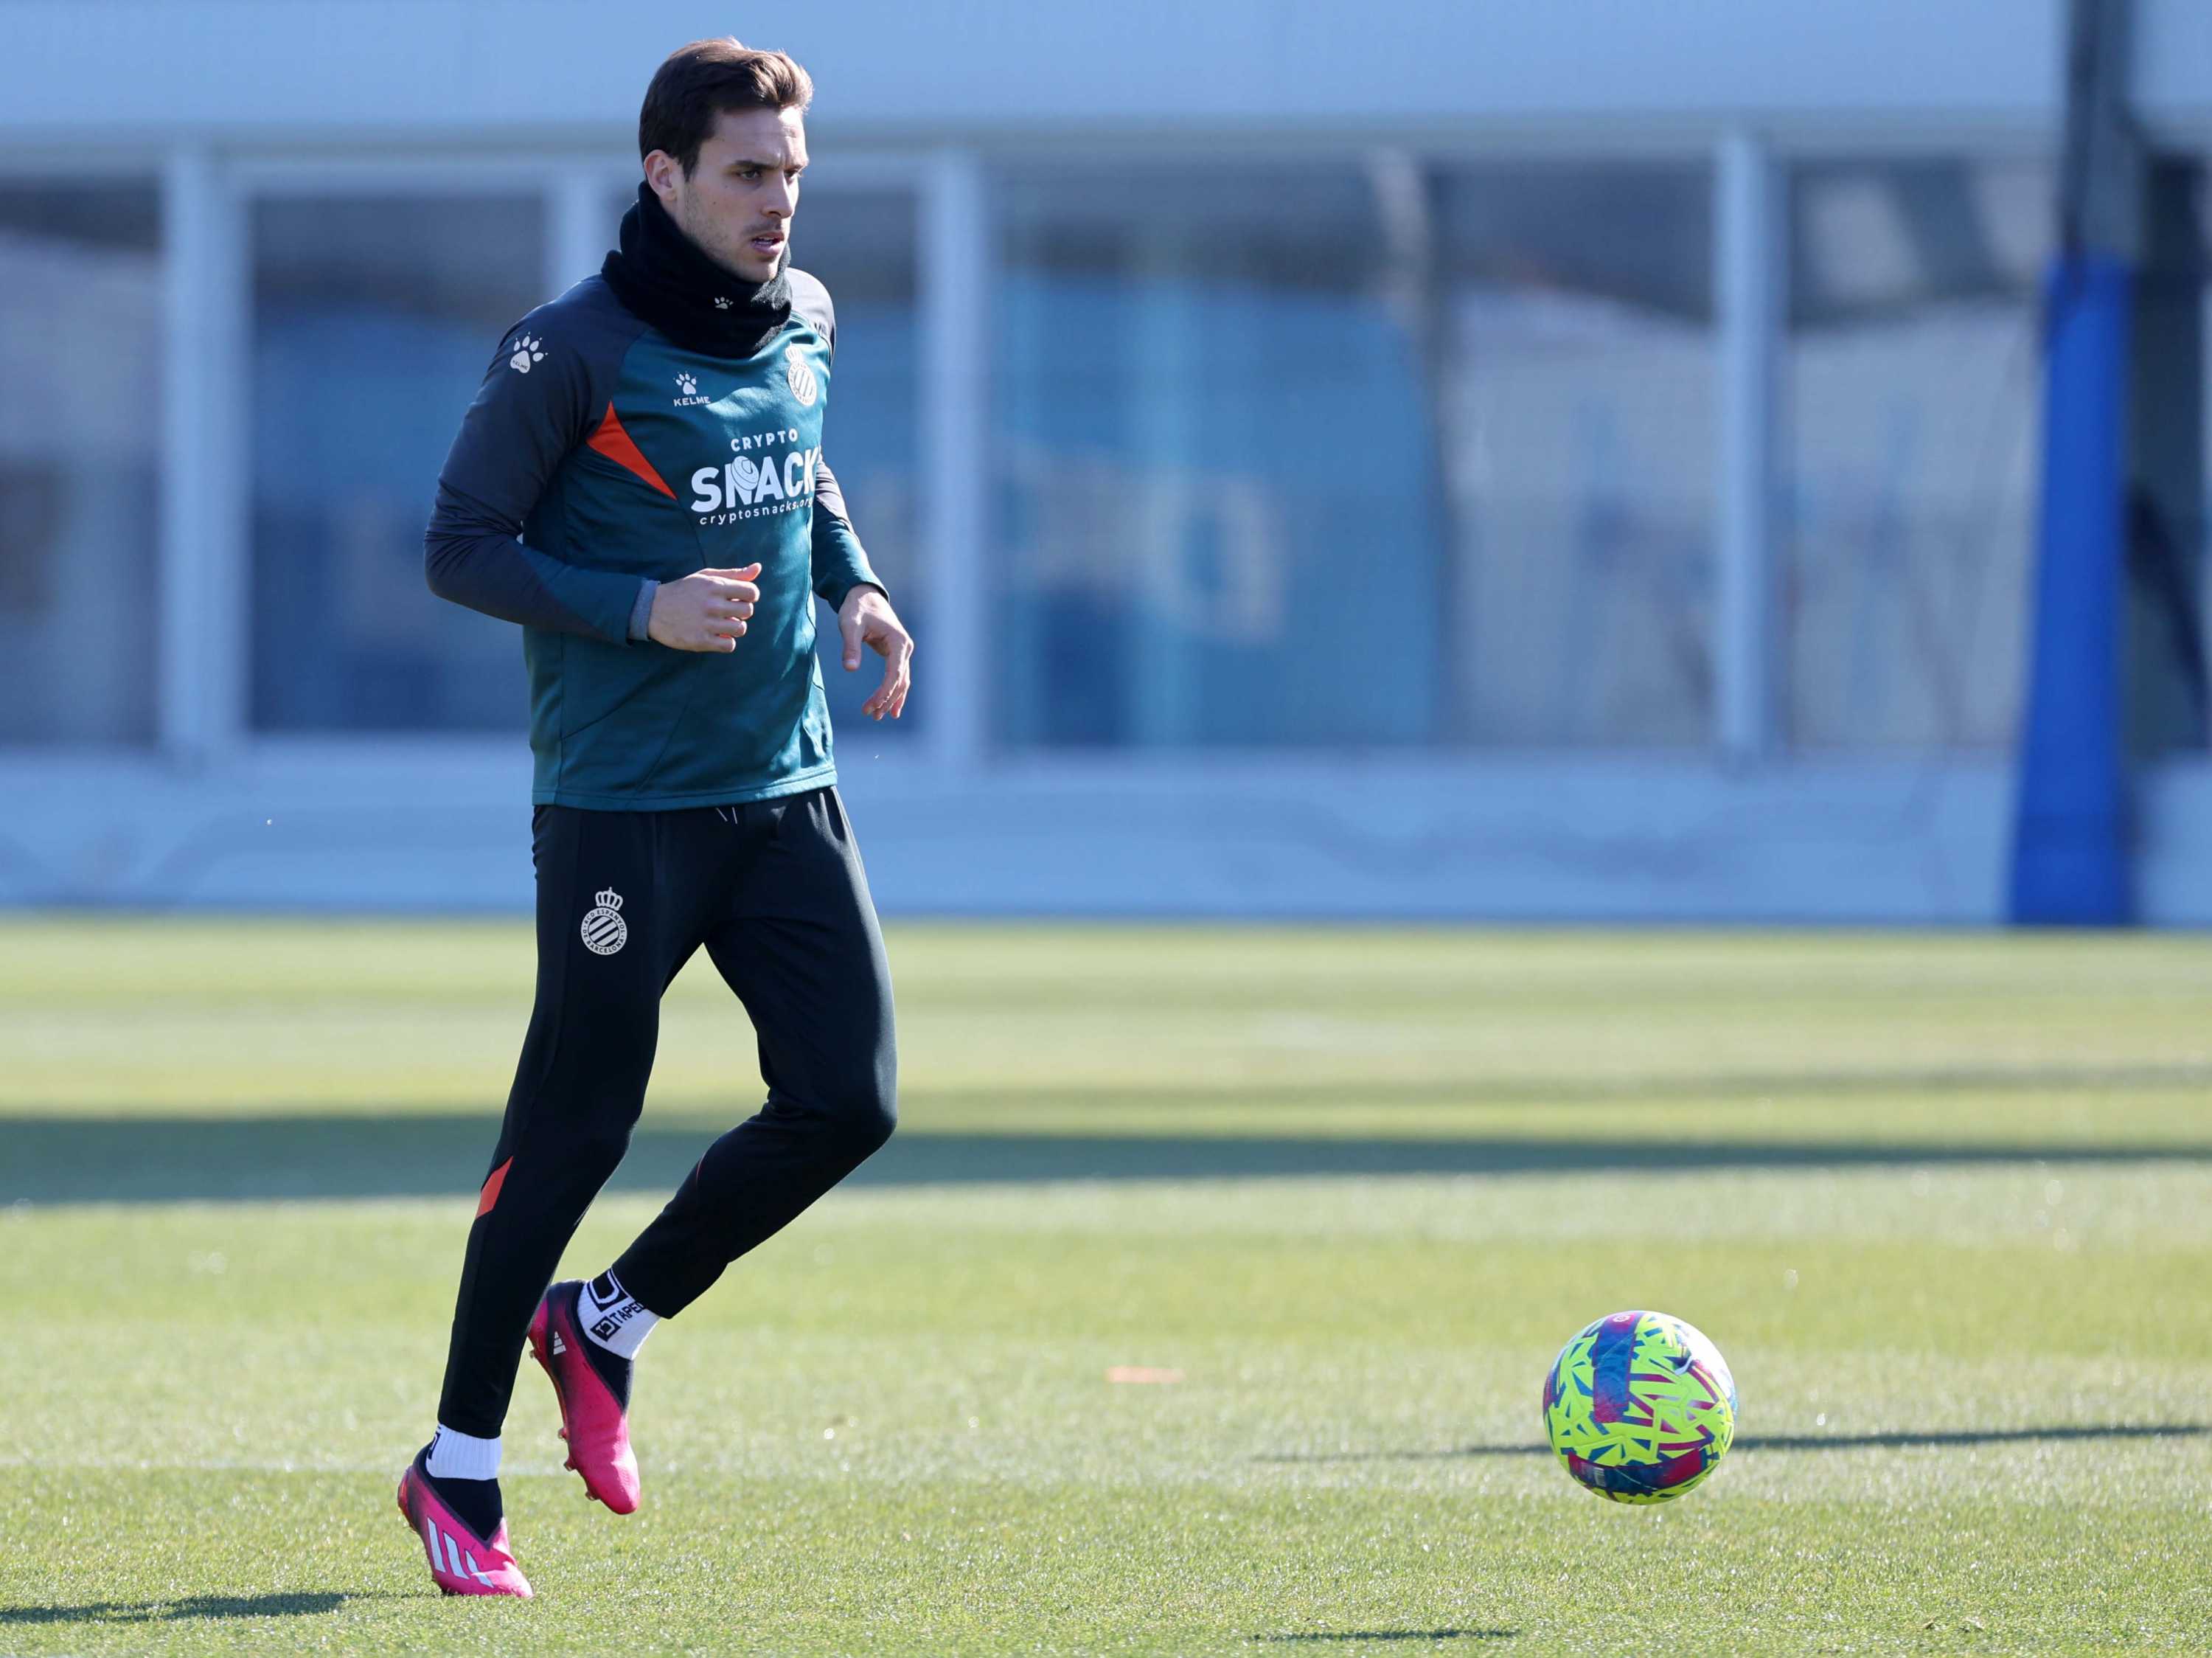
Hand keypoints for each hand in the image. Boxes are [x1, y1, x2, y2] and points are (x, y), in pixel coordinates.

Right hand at [649, 565, 759, 652]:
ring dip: (735, 628)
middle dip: (742, 612)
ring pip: (740, 629)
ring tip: (722, 624)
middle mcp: (712, 604)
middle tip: (729, 612)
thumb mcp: (706, 577)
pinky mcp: (700, 641)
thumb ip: (733, 574)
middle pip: (748, 611)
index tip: (740, 599)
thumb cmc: (684, 591)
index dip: (750, 596)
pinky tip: (717, 636)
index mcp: (714, 586)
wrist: (652, 609)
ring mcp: (706, 623)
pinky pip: (729, 645)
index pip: (751, 592)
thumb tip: (758, 567)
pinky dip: (726, 642)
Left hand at [838, 585, 911, 719]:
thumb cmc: (857, 608)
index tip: (872, 706)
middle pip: (900, 681)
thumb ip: (851, 647)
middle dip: (886, 699)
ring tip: (878, 716)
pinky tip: (890, 708)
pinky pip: (898, 677)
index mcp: (898, 641)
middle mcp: (905, 648)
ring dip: (891, 699)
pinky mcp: (896, 654)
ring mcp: (902, 651)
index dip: (884, 692)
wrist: (864, 595)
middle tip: (870, 715)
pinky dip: (894, 692)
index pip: (895, 673)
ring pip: (901, 681)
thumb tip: (850, 669)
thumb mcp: (850, 625)